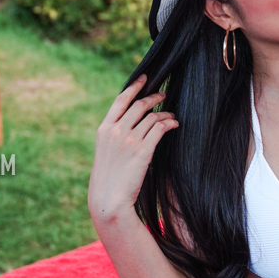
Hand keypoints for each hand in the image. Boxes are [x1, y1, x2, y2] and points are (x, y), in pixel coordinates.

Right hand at [88, 75, 178, 225]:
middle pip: (139, 105)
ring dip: (164, 113)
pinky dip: (169, 123)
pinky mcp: (142, 151)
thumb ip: (115, 137)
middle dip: (154, 97)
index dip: (134, 86)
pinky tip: (174, 124)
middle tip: (164, 94)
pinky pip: (159, 129)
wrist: (108, 199)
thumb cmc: (108, 180)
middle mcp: (116, 131)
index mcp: (104, 129)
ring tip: (172, 115)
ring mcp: (129, 140)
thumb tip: (129, 126)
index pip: (120, 100)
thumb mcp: (105, 153)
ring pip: (151, 116)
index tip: (145, 78)